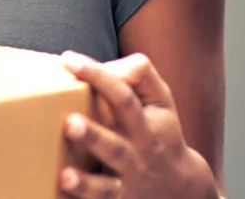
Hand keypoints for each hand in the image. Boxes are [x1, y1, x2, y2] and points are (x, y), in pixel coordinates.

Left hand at [59, 52, 218, 198]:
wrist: (183, 191)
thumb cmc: (159, 134)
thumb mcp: (161, 103)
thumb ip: (139, 75)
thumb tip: (107, 66)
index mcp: (146, 126)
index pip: (123, 98)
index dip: (97, 76)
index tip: (68, 60)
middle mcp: (136, 156)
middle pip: (115, 146)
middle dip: (93, 135)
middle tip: (69, 122)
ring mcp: (126, 184)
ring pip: (106, 186)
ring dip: (85, 181)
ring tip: (65, 173)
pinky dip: (81, 197)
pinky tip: (61, 187)